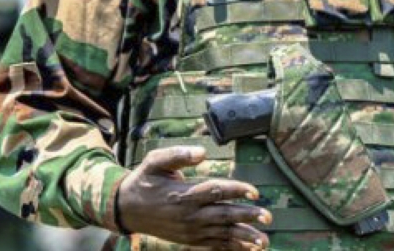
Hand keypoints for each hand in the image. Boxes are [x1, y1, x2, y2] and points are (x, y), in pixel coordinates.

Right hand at [116, 145, 270, 249]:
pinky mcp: (190, 239)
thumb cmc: (145, 180)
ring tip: (263, 241)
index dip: (237, 190)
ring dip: (244, 237)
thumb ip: (177, 155)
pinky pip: (214, 244)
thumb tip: (202, 152)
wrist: (126, 208)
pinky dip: (231, 248)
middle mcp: (190, 214)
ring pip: (222, 234)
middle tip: (267, 217)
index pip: (216, 191)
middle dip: (247, 216)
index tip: (254, 192)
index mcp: (184, 194)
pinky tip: (248, 249)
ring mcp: (191, 229)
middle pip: (223, 215)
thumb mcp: (155, 161)